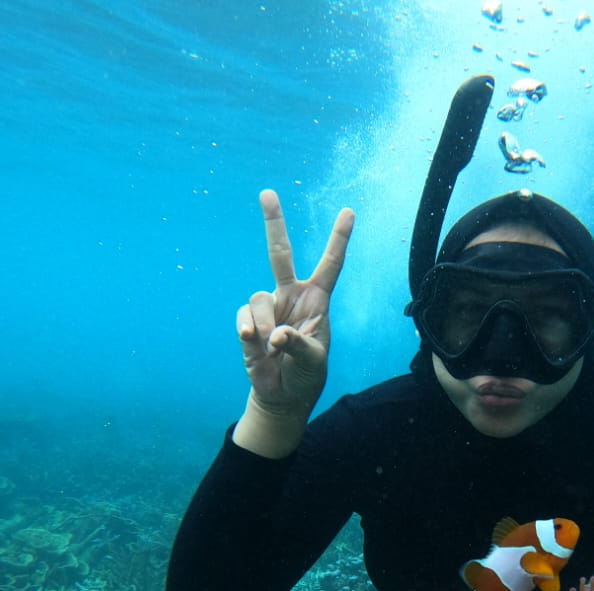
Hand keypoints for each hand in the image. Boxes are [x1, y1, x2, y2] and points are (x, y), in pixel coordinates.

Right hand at [234, 189, 354, 457]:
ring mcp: (269, 307)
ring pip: (259, 298)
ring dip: (266, 324)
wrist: (282, 394)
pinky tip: (256, 346)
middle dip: (274, 223)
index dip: (339, 239)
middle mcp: (292, 296)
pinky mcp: (249, 321)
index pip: (331, 264)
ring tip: (272, 348)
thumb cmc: (306, 374)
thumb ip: (298, 347)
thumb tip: (275, 335)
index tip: (349, 211)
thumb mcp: (312, 362)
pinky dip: (249, 332)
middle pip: (280, 253)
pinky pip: (244, 317)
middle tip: (267, 192)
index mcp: (317, 300)